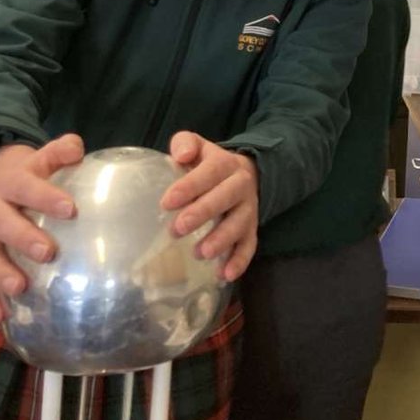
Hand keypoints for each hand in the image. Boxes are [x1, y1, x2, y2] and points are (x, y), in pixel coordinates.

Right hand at [0, 134, 83, 323]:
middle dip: (22, 237)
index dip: (45, 197)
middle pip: (0, 223)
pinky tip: (0, 319)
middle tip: (48, 252)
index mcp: (11, 183)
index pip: (26, 186)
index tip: (70, 209)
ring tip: (20, 287)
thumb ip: (61, 152)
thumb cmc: (33, 176)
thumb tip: (77, 149)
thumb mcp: (44, 159)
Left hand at [161, 132, 258, 282]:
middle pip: (225, 198)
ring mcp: (249, 209)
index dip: (189, 187)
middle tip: (176, 229)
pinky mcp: (252, 229)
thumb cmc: (209, 165)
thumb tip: (181, 155)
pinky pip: (250, 246)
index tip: (166, 202)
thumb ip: (185, 144)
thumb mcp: (199, 147)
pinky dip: (239, 261)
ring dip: (221, 239)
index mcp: (224, 164)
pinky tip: (224, 275)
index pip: (209, 172)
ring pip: (240, 224)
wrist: (245, 174)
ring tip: (200, 254)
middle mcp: (240, 185)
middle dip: (202, 213)